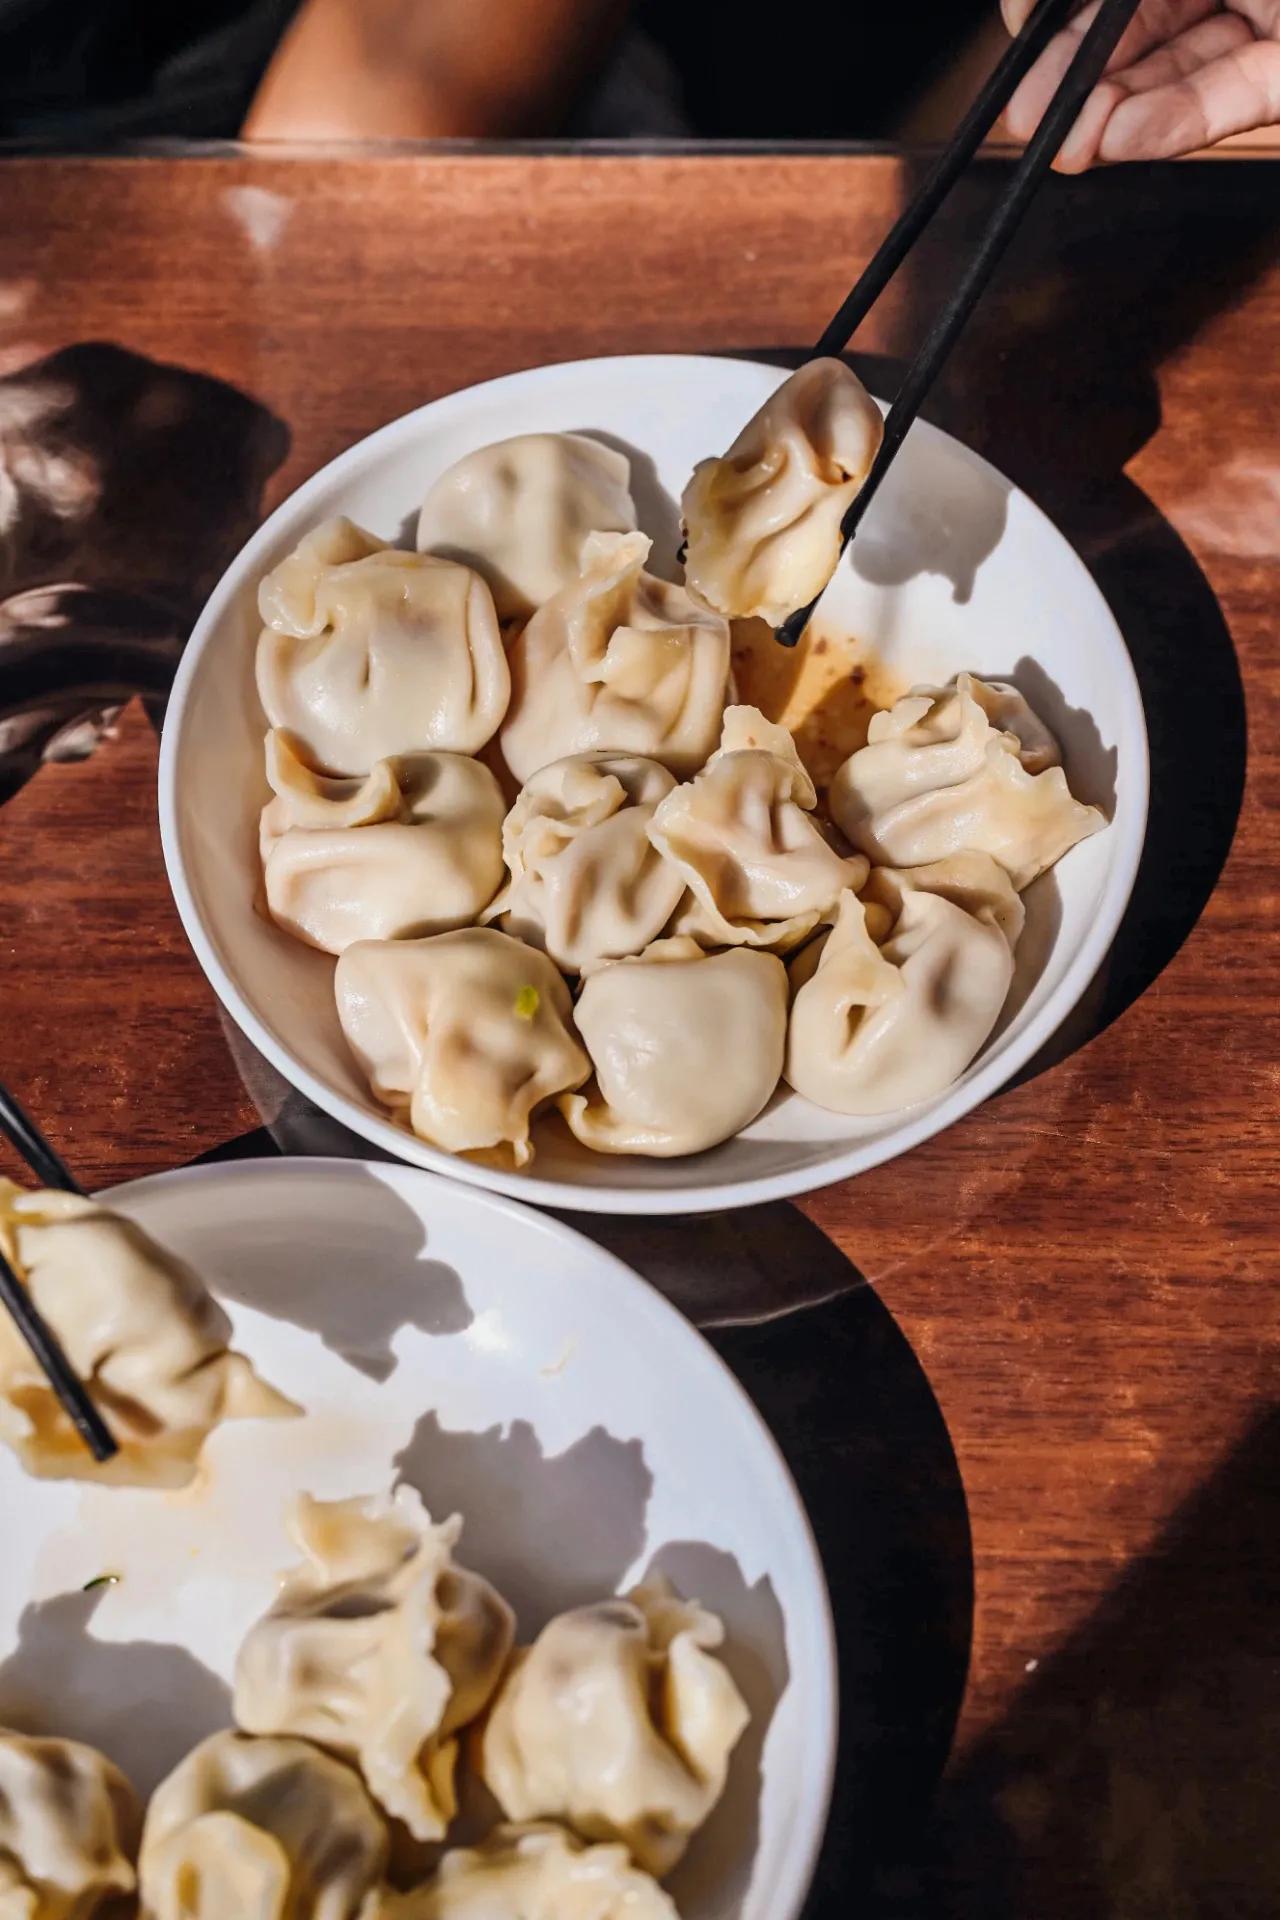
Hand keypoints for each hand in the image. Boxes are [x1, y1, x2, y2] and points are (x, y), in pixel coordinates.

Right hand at [1001, 0, 1279, 166]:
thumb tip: (1042, 3)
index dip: (1066, 14)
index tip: (1020, 28)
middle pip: (1144, 29)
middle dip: (1077, 76)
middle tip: (1026, 116)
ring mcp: (1268, 29)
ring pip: (1176, 74)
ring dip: (1112, 115)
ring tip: (1066, 144)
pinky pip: (1228, 102)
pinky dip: (1170, 124)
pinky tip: (1117, 137)